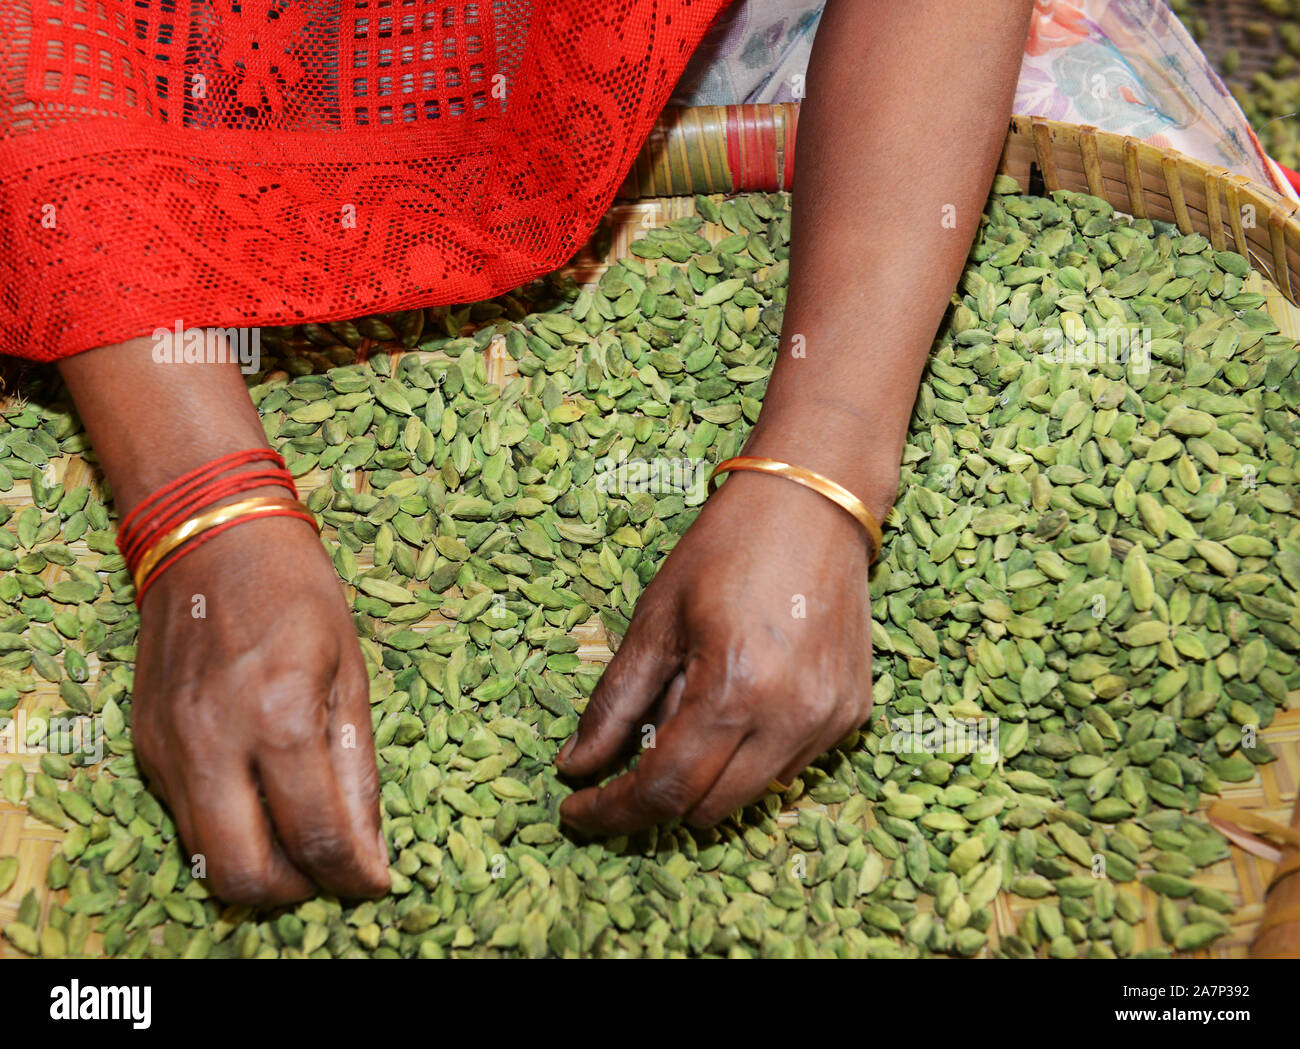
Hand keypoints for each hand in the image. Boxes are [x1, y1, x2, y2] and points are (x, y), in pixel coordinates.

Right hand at [129, 516, 390, 905]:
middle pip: (243, 873)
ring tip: (297, 835)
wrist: (210, 535)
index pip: (315, 837)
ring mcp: (169, 747)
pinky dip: (226, 827)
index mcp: (279, 717)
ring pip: (205, 856)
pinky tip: (258, 796)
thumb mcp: (350, 671)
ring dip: (256, 865)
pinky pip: (184, 816)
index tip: (375, 882)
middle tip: (328, 870)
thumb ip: (358, 770)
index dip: (353, 876)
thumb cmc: (297, 593)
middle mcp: (214, 742)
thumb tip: (373, 851)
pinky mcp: (145, 744)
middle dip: (294, 891)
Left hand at [557, 468, 875, 832]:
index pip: (665, 790)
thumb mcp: (656, 620)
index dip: (613, 810)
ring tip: (689, 706)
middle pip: (706, 809)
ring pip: (750, 796)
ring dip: (706, 776)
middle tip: (624, 760)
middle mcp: (791, 717)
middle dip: (656, 796)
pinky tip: (737, 699)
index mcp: (734, 690)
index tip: (576, 810)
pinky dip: (750, 754)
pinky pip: (789, 766)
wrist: (814, 503)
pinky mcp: (852, 713)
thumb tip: (574, 766)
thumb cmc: (726, 548)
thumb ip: (615, 702)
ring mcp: (830, 719)